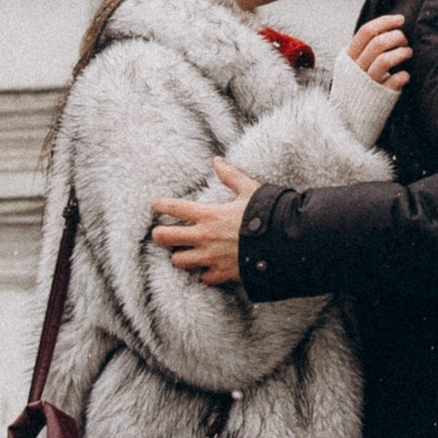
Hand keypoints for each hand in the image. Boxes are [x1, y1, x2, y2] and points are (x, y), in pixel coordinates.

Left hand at [150, 159, 263, 285]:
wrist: (282, 243)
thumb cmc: (266, 215)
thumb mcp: (249, 190)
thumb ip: (231, 176)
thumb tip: (217, 160)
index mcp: (209, 214)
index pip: (177, 208)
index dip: (162, 205)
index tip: (154, 205)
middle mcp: (205, 237)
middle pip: (167, 238)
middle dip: (160, 235)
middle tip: (159, 234)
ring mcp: (211, 257)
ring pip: (179, 261)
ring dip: (179, 257)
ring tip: (182, 253)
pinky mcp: (221, 273)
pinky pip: (204, 277)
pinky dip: (204, 273)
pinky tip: (208, 269)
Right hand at [348, 15, 411, 92]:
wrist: (350, 121)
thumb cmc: (357, 88)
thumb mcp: (353, 66)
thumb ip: (364, 50)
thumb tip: (386, 27)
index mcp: (349, 57)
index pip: (366, 32)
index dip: (385, 22)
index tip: (400, 20)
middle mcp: (356, 69)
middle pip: (378, 43)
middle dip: (396, 37)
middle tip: (404, 40)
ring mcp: (367, 83)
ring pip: (385, 60)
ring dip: (401, 53)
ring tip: (408, 53)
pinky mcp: (379, 96)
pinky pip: (394, 81)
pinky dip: (403, 75)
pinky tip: (405, 75)